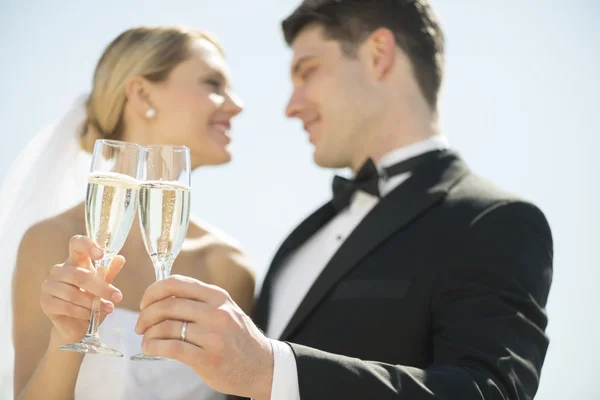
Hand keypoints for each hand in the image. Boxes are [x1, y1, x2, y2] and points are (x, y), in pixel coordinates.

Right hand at [40, 235, 124, 342]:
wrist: (79, 325)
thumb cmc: (92, 300)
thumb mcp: (104, 285)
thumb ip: (109, 273)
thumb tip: (120, 258)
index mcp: (74, 261)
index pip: (76, 244)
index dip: (87, 245)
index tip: (101, 255)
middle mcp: (59, 270)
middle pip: (79, 275)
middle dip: (101, 288)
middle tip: (118, 297)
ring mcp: (49, 285)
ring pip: (73, 293)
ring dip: (93, 303)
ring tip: (109, 308)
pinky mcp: (45, 302)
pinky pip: (66, 306)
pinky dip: (83, 311)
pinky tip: (92, 315)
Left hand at [135, 275, 273, 398]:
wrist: (262, 366)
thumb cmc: (238, 339)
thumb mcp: (226, 311)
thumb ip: (200, 302)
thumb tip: (163, 297)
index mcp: (218, 297)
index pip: (177, 283)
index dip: (154, 291)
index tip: (145, 302)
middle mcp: (216, 312)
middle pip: (167, 305)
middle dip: (146, 315)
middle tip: (140, 324)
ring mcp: (213, 336)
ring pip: (166, 327)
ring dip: (148, 333)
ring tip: (146, 339)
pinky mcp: (207, 359)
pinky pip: (171, 348)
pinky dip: (154, 346)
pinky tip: (150, 348)